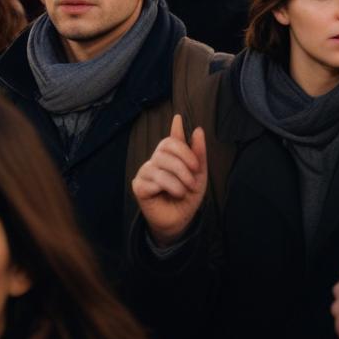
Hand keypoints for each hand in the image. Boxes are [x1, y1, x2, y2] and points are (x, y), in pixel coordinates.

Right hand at [132, 115, 207, 246]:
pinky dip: (169, 186)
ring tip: (185, 190)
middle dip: (185, 161)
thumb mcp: (199, 175)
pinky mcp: (139, 186)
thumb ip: (199, 154)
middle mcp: (155, 161)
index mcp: (169, 158)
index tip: (179, 118)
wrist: (180, 220)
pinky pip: (154, 179)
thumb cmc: (187, 196)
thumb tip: (198, 130)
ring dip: (179, 177)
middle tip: (194, 178)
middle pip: (166, 147)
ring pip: (161, 164)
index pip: (170, 139)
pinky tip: (174, 194)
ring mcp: (145, 172)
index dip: (174, 129)